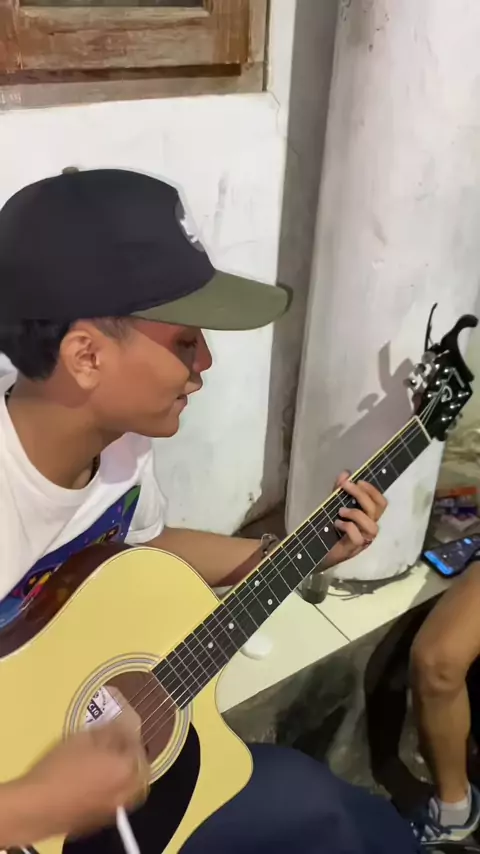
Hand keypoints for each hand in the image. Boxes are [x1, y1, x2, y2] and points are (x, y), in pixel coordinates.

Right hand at [23, 714, 148, 841]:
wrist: (36, 807)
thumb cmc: (58, 768)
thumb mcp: (82, 739)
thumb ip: (108, 731)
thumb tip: (122, 725)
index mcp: (125, 768)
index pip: (136, 745)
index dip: (128, 733)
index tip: (120, 726)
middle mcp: (126, 791)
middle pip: (141, 770)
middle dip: (133, 756)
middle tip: (120, 745)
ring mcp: (114, 808)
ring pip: (132, 788)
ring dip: (127, 773)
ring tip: (111, 763)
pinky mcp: (100, 820)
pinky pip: (118, 801)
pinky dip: (116, 789)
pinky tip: (99, 782)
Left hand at [322, 471, 387, 567]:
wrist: (312, 552)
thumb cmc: (327, 529)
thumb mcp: (333, 505)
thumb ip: (338, 491)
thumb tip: (345, 473)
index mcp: (367, 518)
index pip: (381, 503)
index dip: (373, 490)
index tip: (358, 480)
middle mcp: (368, 529)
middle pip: (377, 510)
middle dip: (362, 494)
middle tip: (346, 486)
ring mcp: (362, 541)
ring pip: (372, 526)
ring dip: (357, 514)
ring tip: (340, 510)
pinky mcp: (352, 550)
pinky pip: (358, 538)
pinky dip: (348, 527)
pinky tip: (337, 523)